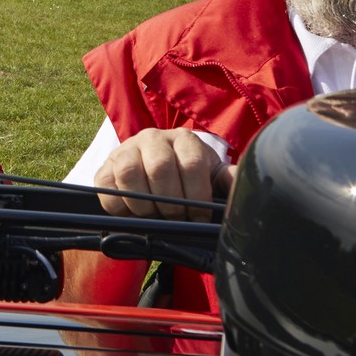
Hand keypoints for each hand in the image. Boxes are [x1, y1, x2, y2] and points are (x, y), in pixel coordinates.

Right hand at [92, 129, 233, 220]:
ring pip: (129, 173)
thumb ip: (230, 180)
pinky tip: (132, 213)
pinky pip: (106, 186)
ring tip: (154, 216)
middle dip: (171, 202)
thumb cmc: (187, 179)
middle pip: (160, 167)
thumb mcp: (211, 177)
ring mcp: (125, 149)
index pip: (192, 164)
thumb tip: (251, 187)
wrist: (152, 175)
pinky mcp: (104, 167)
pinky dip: (119, 206)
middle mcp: (153, 138)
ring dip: (143, 204)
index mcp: (185, 140)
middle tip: (176, 218)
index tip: (198, 217)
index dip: (197, 197)